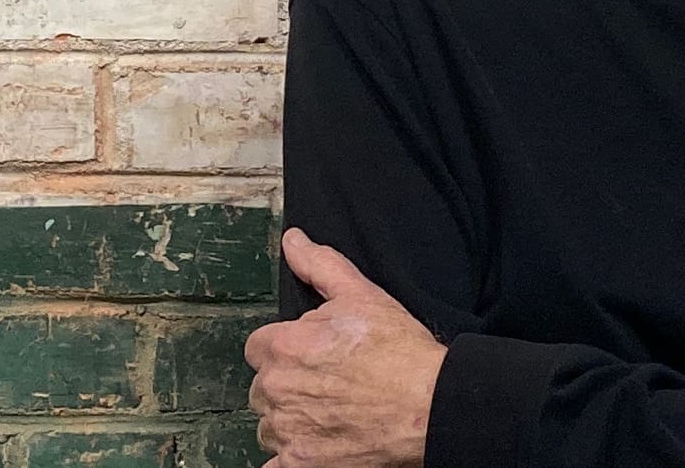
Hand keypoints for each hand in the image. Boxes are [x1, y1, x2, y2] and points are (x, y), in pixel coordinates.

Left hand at [245, 228, 448, 467]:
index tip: (313, 351)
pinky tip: (314, 444)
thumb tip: (292, 240)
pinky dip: (289, 457)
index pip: (259, 346)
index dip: (286, 346)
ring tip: (331, 411)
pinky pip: (273, 466)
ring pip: (270, 425)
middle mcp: (275, 391)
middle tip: (328, 380)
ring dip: (290, 420)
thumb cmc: (396, 348)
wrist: (426, 404)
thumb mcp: (361, 293)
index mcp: (283, 346)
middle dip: (288, 383)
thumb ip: (318, 265)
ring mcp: (285, 433)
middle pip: (264, 387)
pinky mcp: (298, 466)